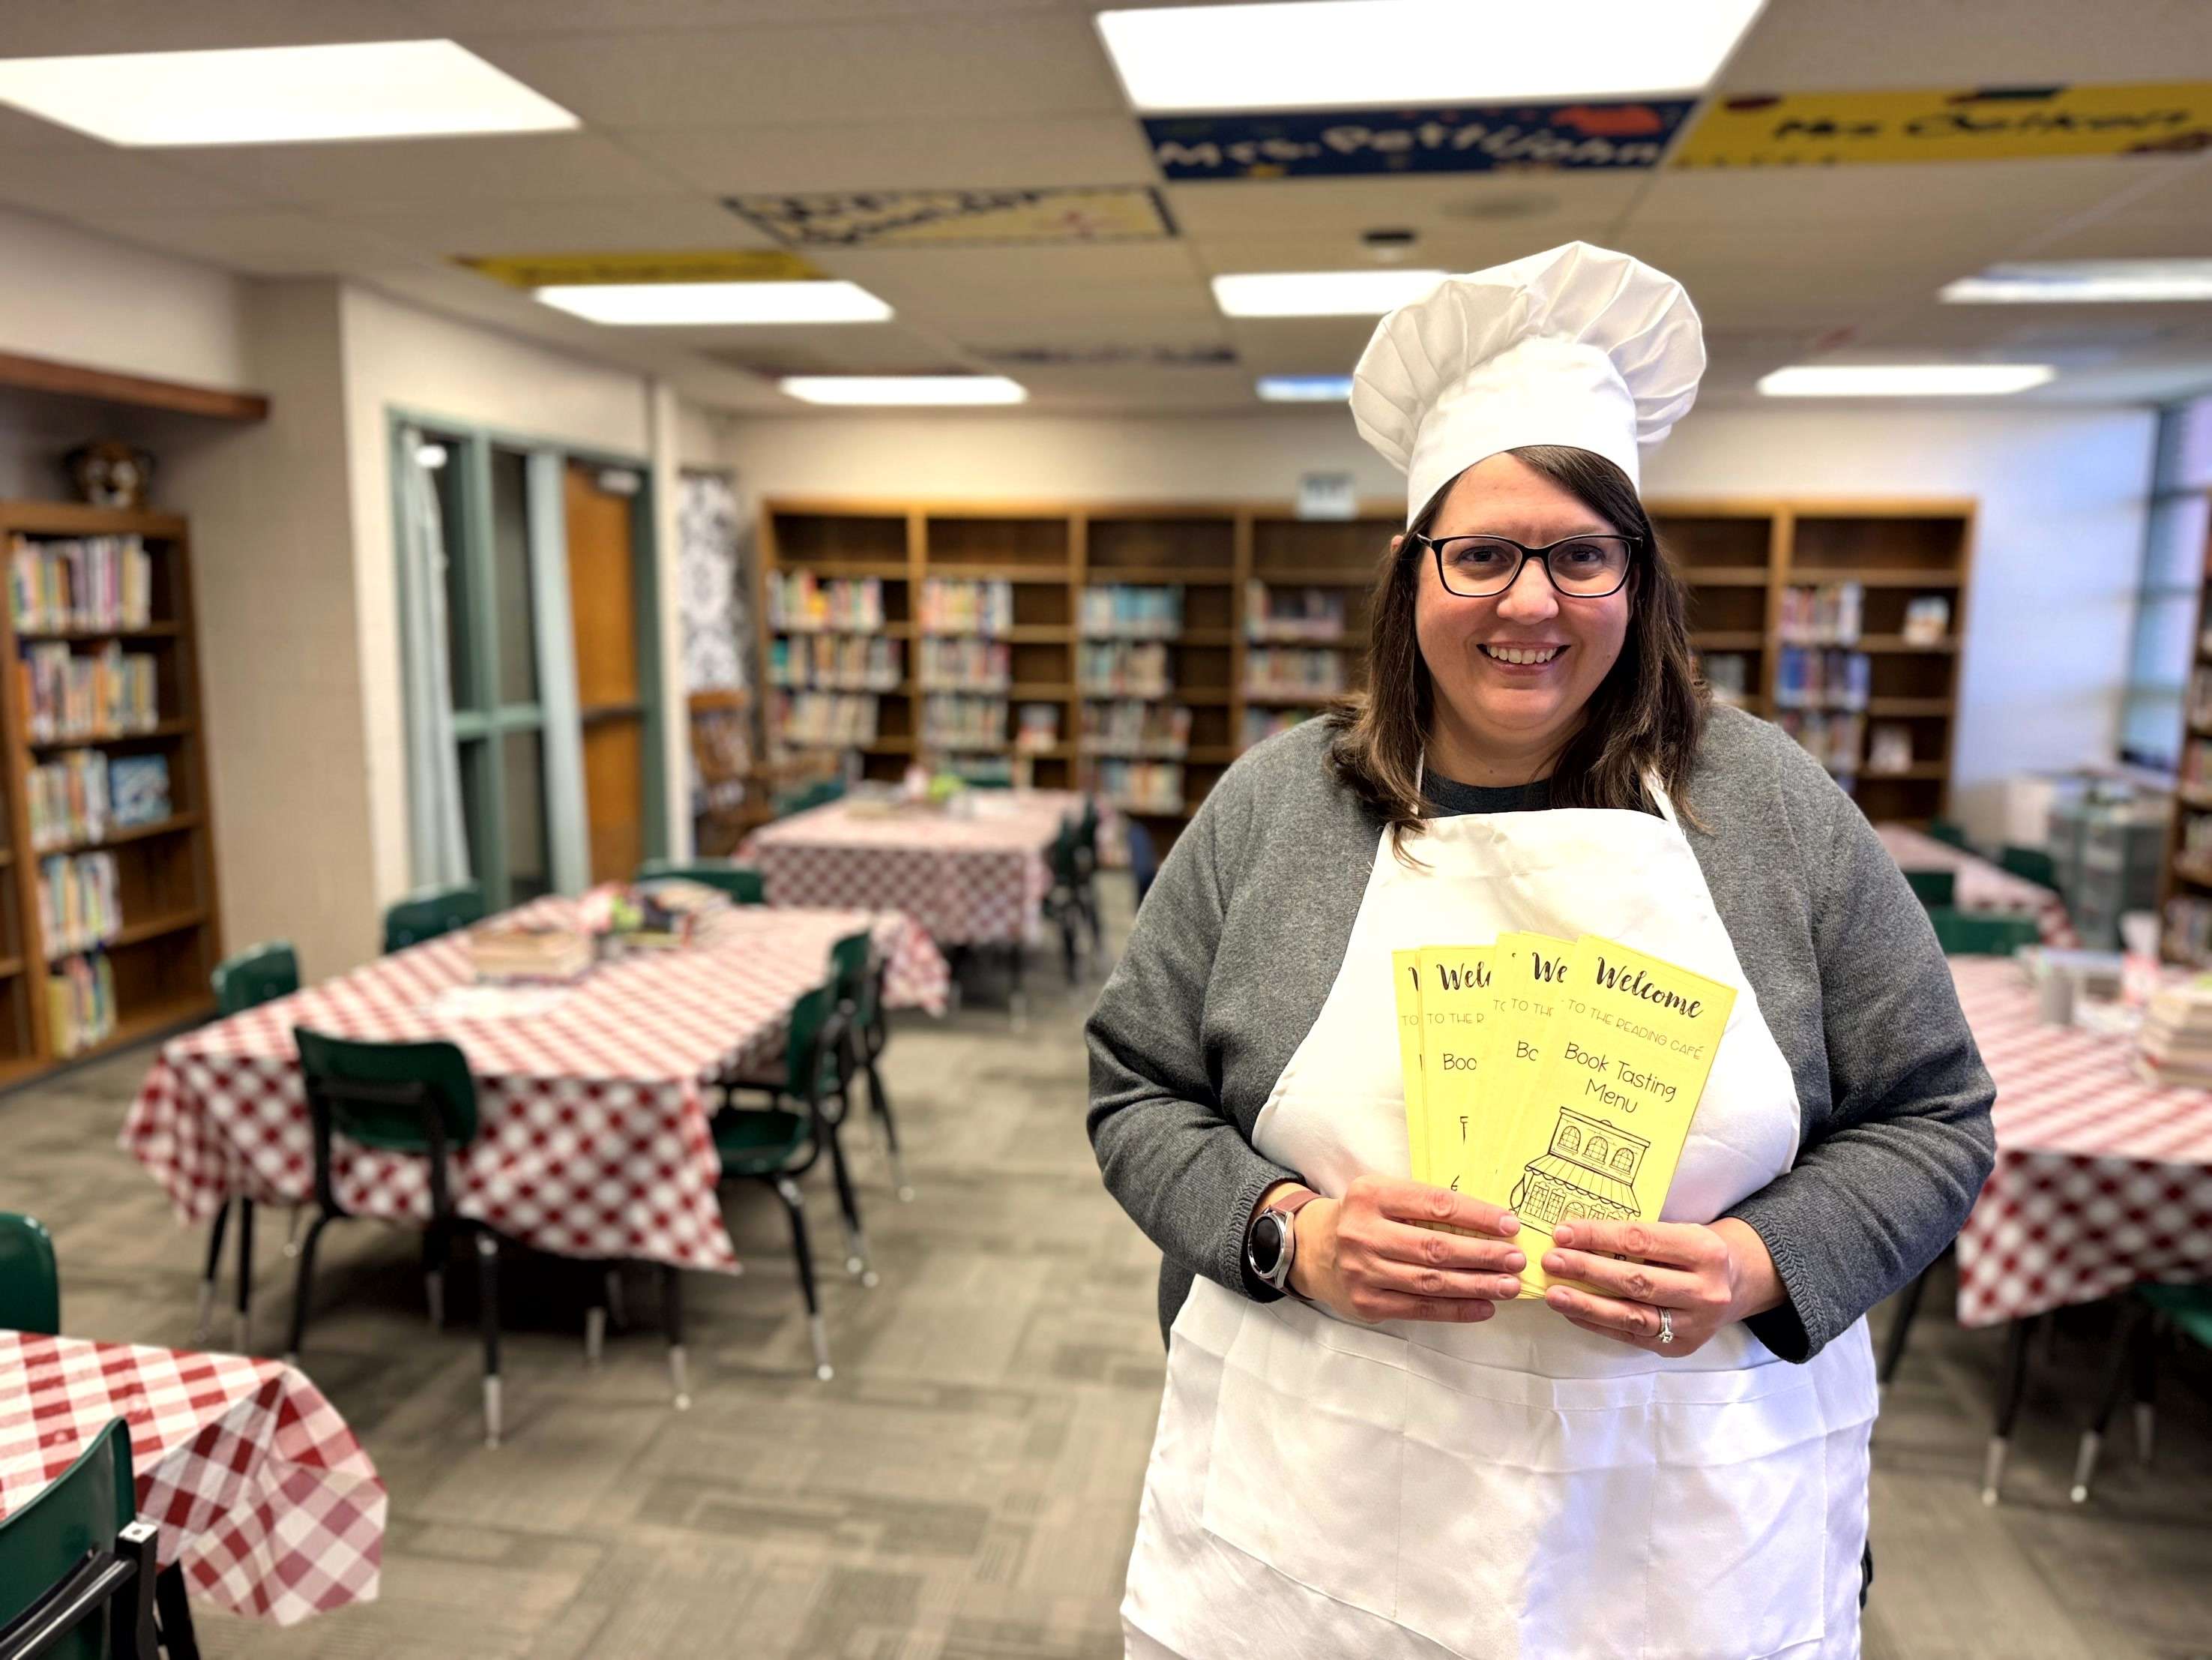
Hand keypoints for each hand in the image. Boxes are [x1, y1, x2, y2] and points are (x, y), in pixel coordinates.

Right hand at [1287, 1174, 1526, 1325]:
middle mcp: (1363, 1232)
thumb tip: (1489, 1223)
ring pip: (1430, 1282)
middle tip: (1516, 1259)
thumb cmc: (1363, 1217)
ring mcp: (1363, 1271)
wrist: (1312, 1249)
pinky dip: (1455, 1310)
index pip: (1434, 1204)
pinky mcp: (1367, 1303)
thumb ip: (1424, 1204)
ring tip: (1508, 1285)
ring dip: (1476, 1285)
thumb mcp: (1383, 1195)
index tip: (1510, 1225)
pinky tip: (1483, 1307)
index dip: (1476, 1215)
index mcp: (1371, 1194)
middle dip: (1482, 1254)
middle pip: (1435, 1247)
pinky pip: (1419, 1308)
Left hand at [1539, 1217, 1782, 1356]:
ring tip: (1554, 1294)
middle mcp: (1705, 1290)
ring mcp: (1695, 1324)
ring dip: (1587, 1305)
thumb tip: (1573, 1237)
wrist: (1734, 1285)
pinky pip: (1631, 1336)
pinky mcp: (1681, 1347)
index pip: (1641, 1241)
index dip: (1598, 1236)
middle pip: (1636, 1280)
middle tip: (1551, 1261)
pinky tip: (1572, 1312)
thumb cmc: (1692, 1252)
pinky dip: (1597, 1323)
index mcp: (1705, 1250)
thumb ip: (1636, 1237)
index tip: (1563, 1232)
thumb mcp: (1678, 1232)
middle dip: (1587, 1270)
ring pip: (1632, 1315)